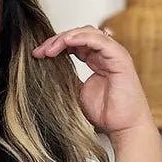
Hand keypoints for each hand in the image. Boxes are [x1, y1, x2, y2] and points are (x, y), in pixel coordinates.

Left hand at [31, 25, 152, 137]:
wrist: (124, 127)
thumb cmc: (107, 114)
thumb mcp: (79, 94)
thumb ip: (69, 80)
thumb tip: (50, 74)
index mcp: (96, 60)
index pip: (74, 43)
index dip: (56, 46)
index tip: (37, 55)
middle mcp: (105, 54)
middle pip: (79, 35)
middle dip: (57, 40)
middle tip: (39, 52)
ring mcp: (113, 54)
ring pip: (88, 33)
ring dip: (66, 38)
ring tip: (50, 49)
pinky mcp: (119, 58)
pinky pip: (99, 39)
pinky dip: (81, 38)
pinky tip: (66, 42)